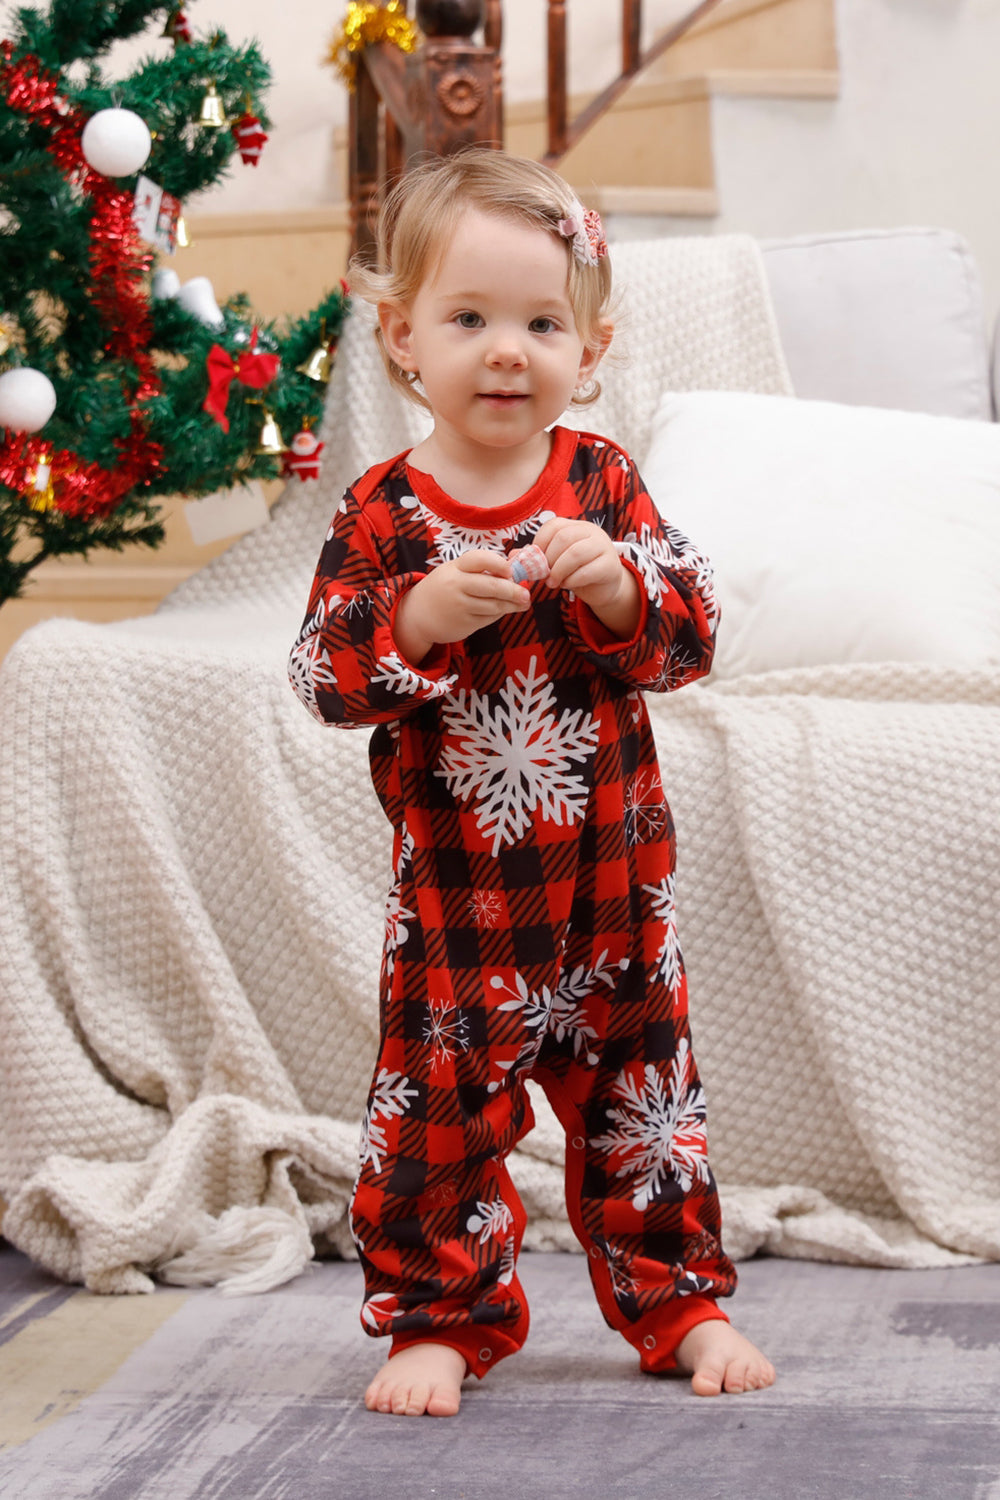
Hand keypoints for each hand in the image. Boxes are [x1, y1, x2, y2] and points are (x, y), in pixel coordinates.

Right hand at [394, 548, 529, 662]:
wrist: (417, 615)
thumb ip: (480, 569)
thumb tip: (515, 569)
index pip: (480, 559)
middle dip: (513, 590)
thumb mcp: (455, 572)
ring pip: (494, 605)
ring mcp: (459, 606)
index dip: (499, 564)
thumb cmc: (443, 589)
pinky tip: (503, 610)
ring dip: (511, 605)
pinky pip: (489, 618)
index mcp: (454, 567)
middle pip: (492, 586)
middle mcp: (456, 585)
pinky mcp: (464, 623)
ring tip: (522, 602)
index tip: (510, 570)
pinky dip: (499, 614)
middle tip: (526, 594)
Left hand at [533, 517, 641, 639]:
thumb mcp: (556, 562)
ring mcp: (603, 547)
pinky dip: (572, 580)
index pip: (554, 526)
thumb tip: (513, 557)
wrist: (604, 588)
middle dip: (549, 559)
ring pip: (576, 553)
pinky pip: (588, 571)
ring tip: (553, 582)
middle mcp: (591, 532)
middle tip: (544, 575)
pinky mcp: (610, 565)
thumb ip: (537, 558)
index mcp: (576, 526)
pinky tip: (567, 585)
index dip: (540, 543)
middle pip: (564, 538)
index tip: (535, 561)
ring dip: (559, 570)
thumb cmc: (577, 571)